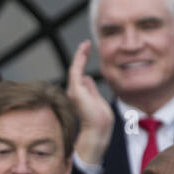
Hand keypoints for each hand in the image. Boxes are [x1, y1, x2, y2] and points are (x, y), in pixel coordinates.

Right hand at [65, 41, 113, 167]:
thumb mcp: (97, 100)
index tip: (87, 51)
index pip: (80, 75)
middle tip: (86, 44)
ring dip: (80, 54)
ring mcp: (73, 91)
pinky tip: (84, 48)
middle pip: (76, 70)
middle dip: (81, 56)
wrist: (98, 130)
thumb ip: (91, 89)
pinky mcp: (75, 89)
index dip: (82, 62)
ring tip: (86, 44)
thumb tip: (87, 78)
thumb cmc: (100, 120)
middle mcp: (73, 92)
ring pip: (75, 68)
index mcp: (79, 95)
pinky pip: (76, 69)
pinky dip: (80, 57)